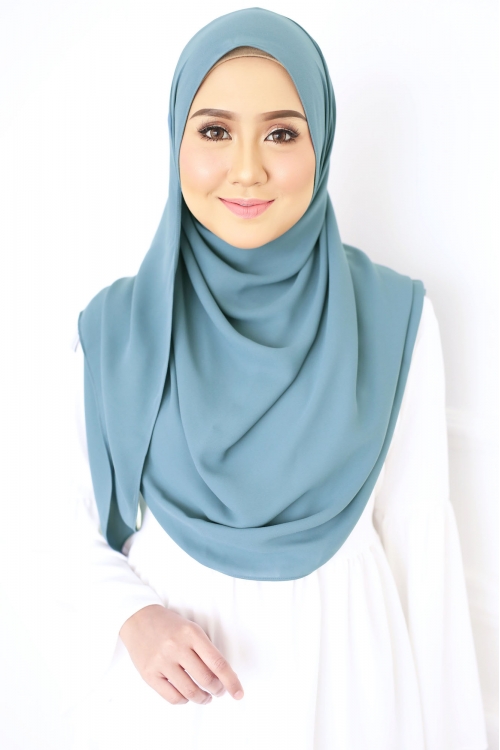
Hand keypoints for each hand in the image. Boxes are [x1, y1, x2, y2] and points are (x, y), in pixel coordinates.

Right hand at [119, 604, 244, 705]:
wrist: (138, 618)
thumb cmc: (170, 625)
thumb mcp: (191, 629)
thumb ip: (205, 650)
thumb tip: (222, 677)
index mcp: (191, 633)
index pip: (218, 663)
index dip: (231, 681)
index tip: (238, 692)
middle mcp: (177, 647)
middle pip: (206, 680)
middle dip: (217, 690)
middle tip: (219, 691)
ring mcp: (162, 661)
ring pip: (190, 692)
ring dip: (202, 698)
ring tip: (205, 697)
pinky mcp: (149, 674)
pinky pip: (172, 697)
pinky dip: (184, 700)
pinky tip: (186, 696)